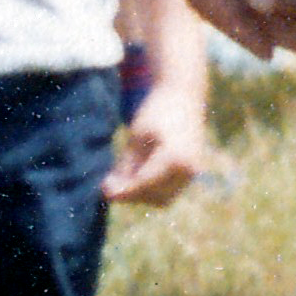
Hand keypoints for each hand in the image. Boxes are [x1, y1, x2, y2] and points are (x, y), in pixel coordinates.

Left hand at [109, 54, 209, 204]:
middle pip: (154, 196)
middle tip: (109, 183)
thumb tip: (108, 193)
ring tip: (124, 175)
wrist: (184, 96)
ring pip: (162, 199)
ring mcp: (192, 174)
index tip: (103, 192)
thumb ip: (125, 166)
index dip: (123, 190)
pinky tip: (137, 172)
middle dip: (131, 194)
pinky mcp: (190, 175)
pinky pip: (168, 193)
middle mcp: (189, 169)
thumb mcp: (136, 136)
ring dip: (141, 194)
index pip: (144, 183)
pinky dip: (151, 188)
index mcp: (175, 156)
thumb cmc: (156, 112)